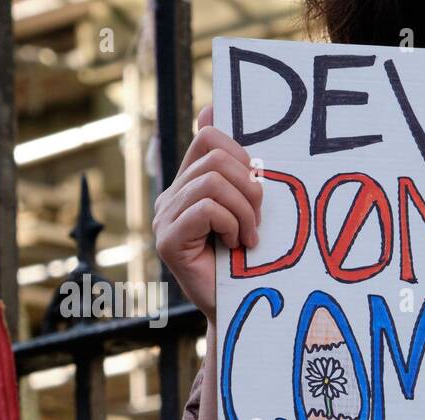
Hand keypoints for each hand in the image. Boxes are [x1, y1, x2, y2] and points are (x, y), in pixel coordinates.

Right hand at [153, 105, 262, 320]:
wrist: (244, 310)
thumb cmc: (252, 262)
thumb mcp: (251, 208)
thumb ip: (238, 168)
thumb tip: (212, 104)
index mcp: (190, 184)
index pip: (208, 137)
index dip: (240, 152)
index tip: (257, 185)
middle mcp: (171, 197)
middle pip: (213, 157)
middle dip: (248, 186)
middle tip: (259, 219)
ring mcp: (165, 218)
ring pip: (211, 183)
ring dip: (243, 210)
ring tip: (249, 238)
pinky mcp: (167, 241)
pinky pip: (205, 209)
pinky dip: (230, 224)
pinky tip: (236, 246)